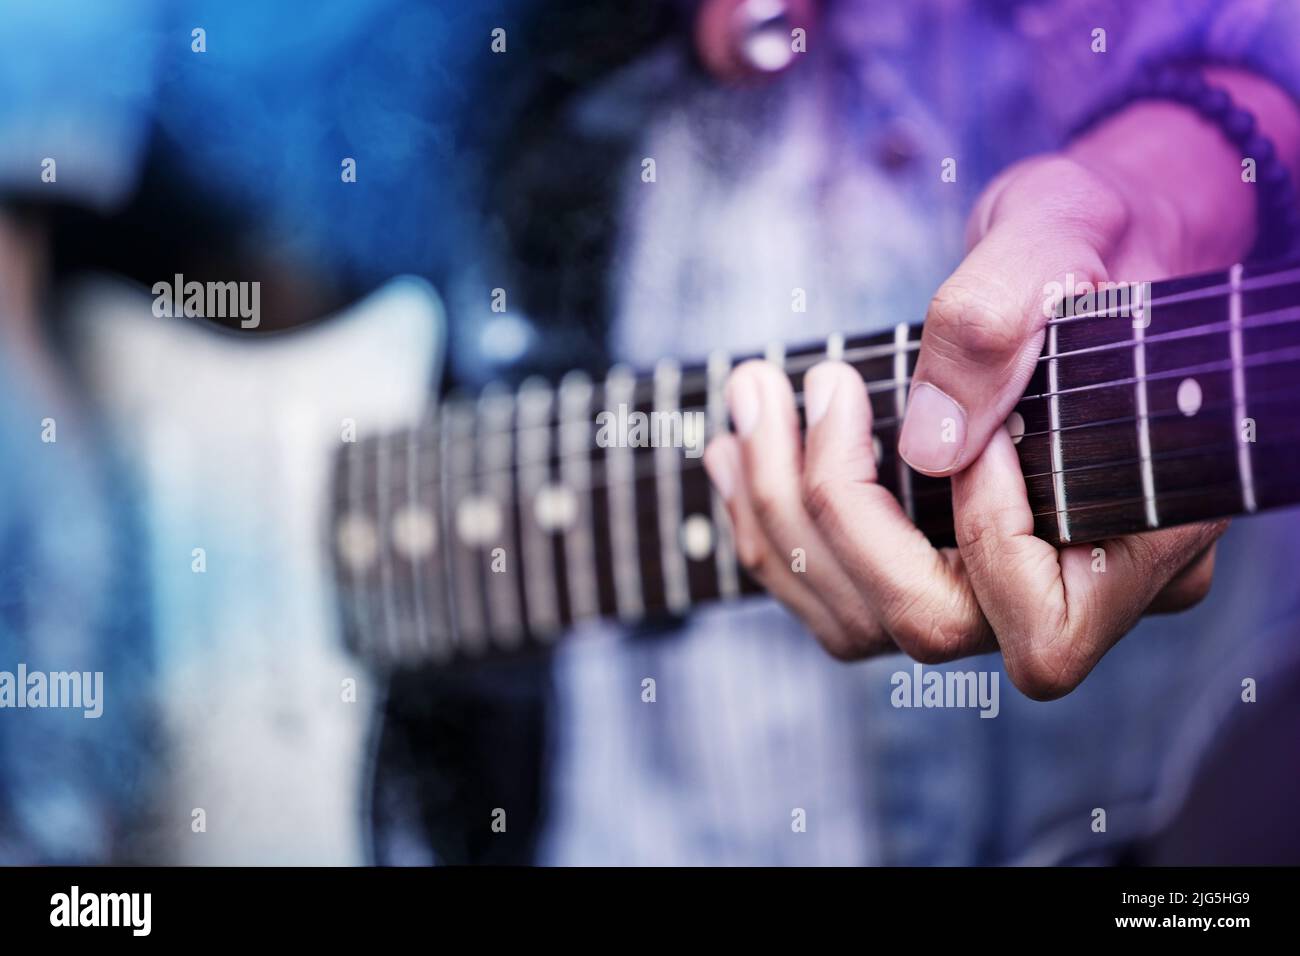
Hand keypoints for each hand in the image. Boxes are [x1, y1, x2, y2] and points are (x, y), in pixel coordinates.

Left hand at [700, 85, 1293, 696]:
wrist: (1076, 249)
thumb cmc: (1095, 233)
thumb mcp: (1060, 232)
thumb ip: (1001, 320)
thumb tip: (926, 445)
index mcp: (1153, 535)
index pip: (1047, 624)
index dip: (984, 533)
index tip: (955, 411)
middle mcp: (1077, 588)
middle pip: (931, 626)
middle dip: (832, 508)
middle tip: (786, 388)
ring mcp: (997, 588)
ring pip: (861, 621)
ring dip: (779, 514)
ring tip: (748, 400)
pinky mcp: (933, 563)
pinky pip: (833, 592)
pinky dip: (772, 525)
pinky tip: (741, 444)